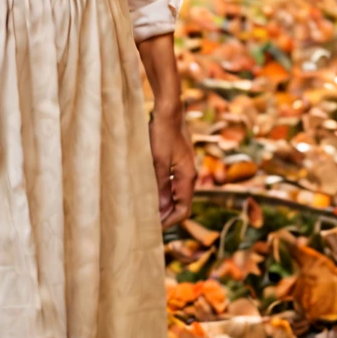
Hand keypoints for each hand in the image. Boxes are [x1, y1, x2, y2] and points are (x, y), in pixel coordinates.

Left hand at [148, 105, 196, 227]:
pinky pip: (174, 183)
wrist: (169, 110)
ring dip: (165, 203)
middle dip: (167, 215)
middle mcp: (189, 174)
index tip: (154, 227)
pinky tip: (151, 190)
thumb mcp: (158, 161)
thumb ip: (161, 185)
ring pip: (178, 193)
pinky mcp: (179, 160)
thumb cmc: (162, 133)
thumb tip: (162, 208)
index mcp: (187, 176)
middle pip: (182, 203)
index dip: (170, 221)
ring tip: (147, 208)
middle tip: (148, 222)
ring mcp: (185, 167)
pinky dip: (165, 191)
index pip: (184, 209)